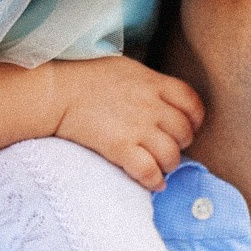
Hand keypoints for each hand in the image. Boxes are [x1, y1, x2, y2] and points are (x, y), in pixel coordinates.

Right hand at [46, 56, 203, 190]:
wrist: (55, 91)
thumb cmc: (85, 75)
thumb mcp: (126, 68)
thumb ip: (148, 82)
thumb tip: (159, 96)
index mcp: (153, 82)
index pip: (191, 102)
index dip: (195, 118)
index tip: (189, 126)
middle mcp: (151, 105)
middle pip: (184, 132)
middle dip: (181, 144)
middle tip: (169, 148)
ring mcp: (137, 128)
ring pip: (171, 155)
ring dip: (169, 165)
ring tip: (161, 167)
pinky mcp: (120, 148)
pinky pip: (149, 171)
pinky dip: (154, 180)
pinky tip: (154, 183)